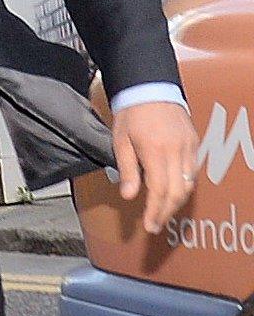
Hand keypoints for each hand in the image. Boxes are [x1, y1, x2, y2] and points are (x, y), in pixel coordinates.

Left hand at [113, 100, 199, 234]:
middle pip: (178, 192)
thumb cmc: (131, 114)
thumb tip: (128, 196)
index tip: (150, 225)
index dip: (156, 211)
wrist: (150, 89)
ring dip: (176, 202)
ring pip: (189, 184)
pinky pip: (192, 172)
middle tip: (156, 225)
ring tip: (162, 212)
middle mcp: (177, 152)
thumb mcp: (120, 142)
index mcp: (156, 152)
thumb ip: (127, 170)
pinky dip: (184, 186)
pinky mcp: (195, 144)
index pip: (159, 190)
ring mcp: (189, 148)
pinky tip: (173, 193)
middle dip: (167, 212)